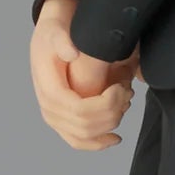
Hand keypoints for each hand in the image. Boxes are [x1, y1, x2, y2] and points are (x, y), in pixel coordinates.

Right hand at [30, 0, 136, 150]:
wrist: (46, 40)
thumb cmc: (53, 36)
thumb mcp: (56, 31)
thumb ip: (62, 40)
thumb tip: (71, 53)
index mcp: (50, 92)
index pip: (81, 111)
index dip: (105, 104)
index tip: (120, 87)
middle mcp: (49, 110)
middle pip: (85, 127)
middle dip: (112, 113)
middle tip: (127, 93)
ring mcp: (55, 119)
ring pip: (84, 137)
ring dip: (109, 125)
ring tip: (124, 104)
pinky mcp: (62, 122)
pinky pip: (79, 141)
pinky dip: (98, 143)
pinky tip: (114, 138)